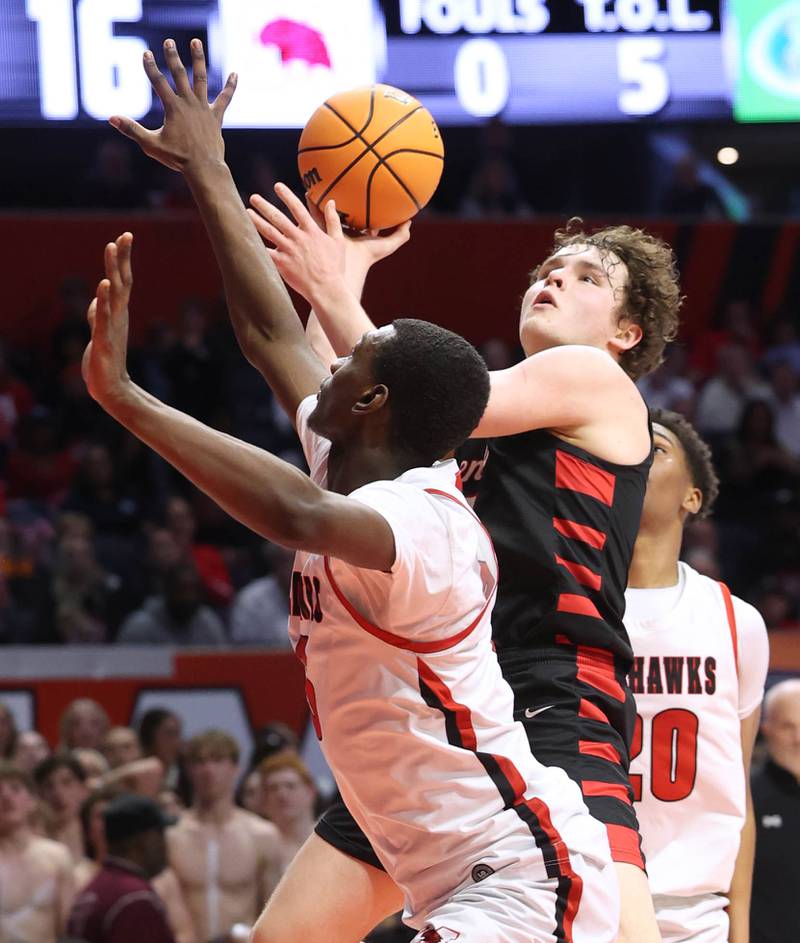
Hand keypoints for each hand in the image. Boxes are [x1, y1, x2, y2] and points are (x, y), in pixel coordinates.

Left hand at [82, 233, 133, 406]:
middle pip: (121, 281)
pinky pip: (104, 316)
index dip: (124, 259)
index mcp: (118, 313)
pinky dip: (103, 299)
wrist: (111, 390)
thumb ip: (97, 315)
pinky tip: (103, 284)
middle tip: (126, 235)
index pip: (123, 281)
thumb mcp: (99, 333)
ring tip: (112, 248)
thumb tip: (95, 302)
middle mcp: (118, 316)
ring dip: (113, 269)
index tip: (126, 236)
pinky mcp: (103, 340)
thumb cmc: (105, 362)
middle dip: (122, 257)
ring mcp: (112, 327)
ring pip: (114, 293)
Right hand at [109, 38, 235, 173]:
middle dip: (172, 57)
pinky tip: (235, 74)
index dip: (150, 67)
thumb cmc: (177, 158)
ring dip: (198, 59)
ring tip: (196, 41)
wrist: (204, 168)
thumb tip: (112, 118)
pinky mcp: (216, 116)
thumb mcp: (150, 144)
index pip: (158, 82)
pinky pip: (225, 98)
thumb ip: (131, 129)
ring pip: (201, 78)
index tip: (146, 53)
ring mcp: (204, 108)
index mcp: (173, 108)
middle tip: (169, 42)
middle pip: (179, 74)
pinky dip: (230, 86)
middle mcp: (189, 103)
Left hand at [247, 183, 410, 303]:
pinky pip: (266, 252)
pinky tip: (246, 239)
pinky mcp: (282, 264)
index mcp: (312, 231)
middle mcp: (298, 238)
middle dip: (264, 206)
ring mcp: (288, 250)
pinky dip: (256, 246)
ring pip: (269, 232)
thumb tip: (332, 202)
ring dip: (256, 221)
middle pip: (278, 218)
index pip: (297, 208)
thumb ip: (333, 220)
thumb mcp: (338, 241)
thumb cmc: (334, 267)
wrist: (327, 289)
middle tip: (254, 197)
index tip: (277, 186)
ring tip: (246, 212)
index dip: (287, 195)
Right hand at [302, 195, 411, 272]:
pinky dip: (312, 203)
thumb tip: (409, 220)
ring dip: (324, 199)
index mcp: (358, 235)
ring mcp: (332, 232)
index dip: (365, 208)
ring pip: (327, 212)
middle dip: (344, 202)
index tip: (365, 194)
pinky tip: (310, 191)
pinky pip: (315, 214)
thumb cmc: (367, 257)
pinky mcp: (321, 231)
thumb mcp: (387, 245)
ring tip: (321, 184)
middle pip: (344, 213)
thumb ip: (400, 234)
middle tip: (343, 186)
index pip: (362, 219)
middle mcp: (345, 232)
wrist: (349, 267)